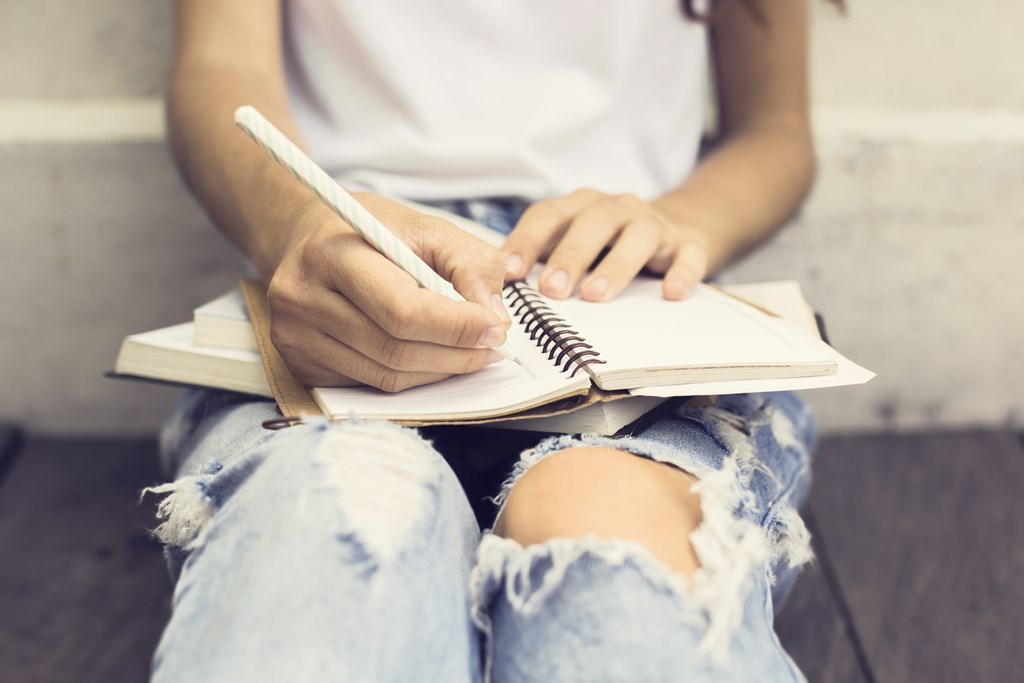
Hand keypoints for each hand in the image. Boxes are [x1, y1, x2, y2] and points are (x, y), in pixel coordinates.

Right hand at [267, 194, 511, 391]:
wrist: (308, 238)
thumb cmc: (372, 231)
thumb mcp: (426, 227)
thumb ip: (470, 263)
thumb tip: (494, 318)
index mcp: (331, 253)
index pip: (401, 310)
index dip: (456, 326)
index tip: (496, 327)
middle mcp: (302, 298)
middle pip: (395, 349)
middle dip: (456, 353)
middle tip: (492, 346)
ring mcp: (294, 336)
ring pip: (386, 375)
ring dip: (439, 370)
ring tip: (469, 352)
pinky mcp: (299, 364)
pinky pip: (371, 385)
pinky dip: (412, 377)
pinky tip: (430, 357)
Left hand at [502, 189, 709, 300]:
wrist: (675, 230)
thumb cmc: (608, 244)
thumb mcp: (573, 244)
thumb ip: (543, 260)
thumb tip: (499, 290)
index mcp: (580, 206)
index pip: (549, 215)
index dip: (527, 241)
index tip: (510, 272)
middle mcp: (616, 209)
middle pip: (592, 222)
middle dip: (570, 255)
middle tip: (552, 290)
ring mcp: (653, 224)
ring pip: (637, 236)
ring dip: (615, 265)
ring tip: (596, 295)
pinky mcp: (687, 245)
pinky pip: (687, 256)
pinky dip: (681, 272)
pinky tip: (671, 293)